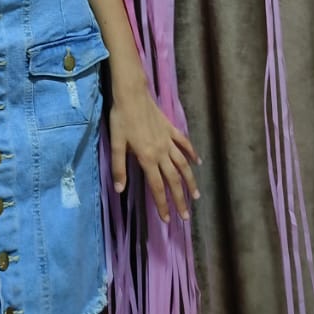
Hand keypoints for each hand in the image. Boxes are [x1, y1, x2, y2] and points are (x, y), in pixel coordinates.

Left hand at [109, 89, 200, 223]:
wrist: (132, 94)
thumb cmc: (121, 118)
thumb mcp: (116, 143)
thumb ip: (119, 167)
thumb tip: (120, 190)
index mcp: (147, 157)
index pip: (157, 186)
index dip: (162, 204)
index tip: (167, 220)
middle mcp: (161, 152)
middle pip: (173, 180)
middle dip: (179, 199)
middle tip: (186, 216)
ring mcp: (168, 140)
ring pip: (183, 164)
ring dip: (190, 181)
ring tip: (196, 196)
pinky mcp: (170, 129)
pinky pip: (184, 143)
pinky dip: (192, 153)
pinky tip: (197, 161)